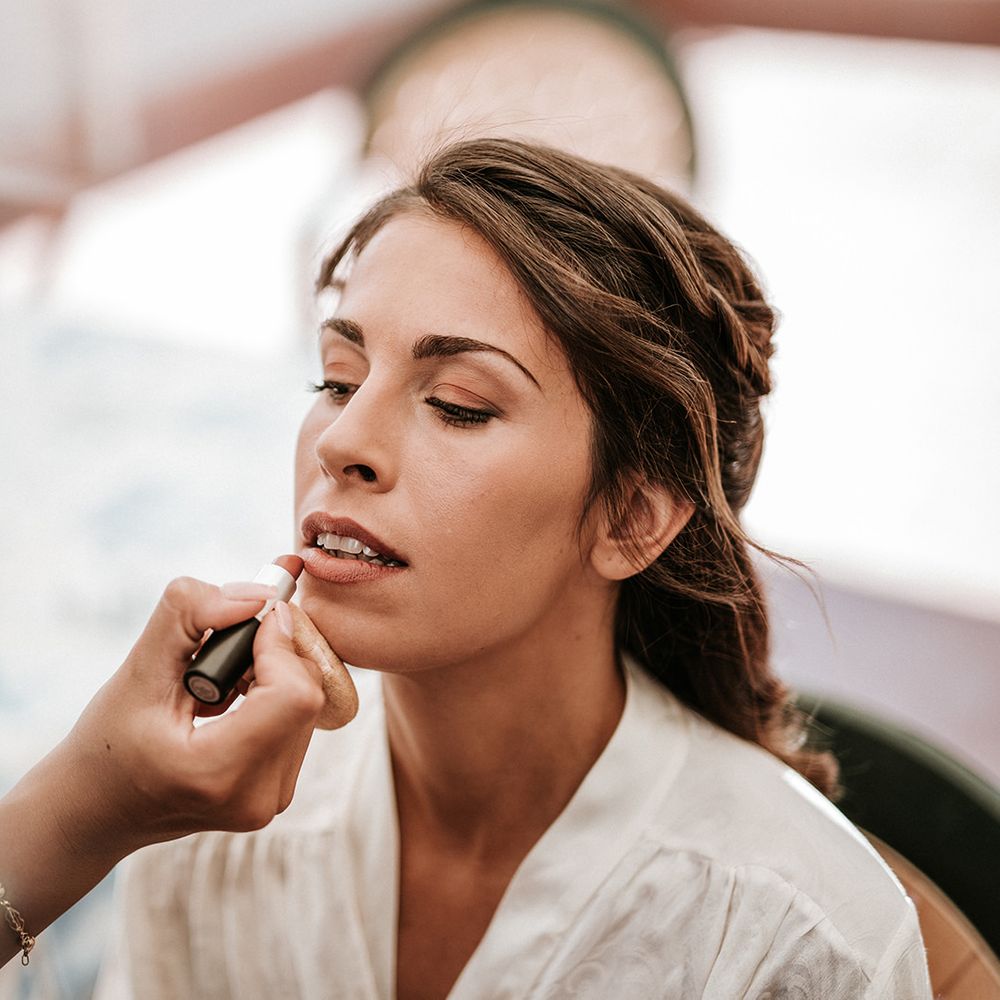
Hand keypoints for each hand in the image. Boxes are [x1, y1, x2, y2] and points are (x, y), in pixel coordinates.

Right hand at [0, 573, 339, 965]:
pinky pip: (301, 720)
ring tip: (220, 679)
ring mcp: (273, 799)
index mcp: (218, 774)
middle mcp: (258, 797)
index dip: (278, 641)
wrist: (98, 810)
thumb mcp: (136, 672)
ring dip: (275, 672)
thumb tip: (255, 595)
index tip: (246, 617)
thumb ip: (191, 617)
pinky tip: (233, 698)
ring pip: (309, 702)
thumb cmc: (108, 745)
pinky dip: (275, 694)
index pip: (294, 692)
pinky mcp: (279, 791)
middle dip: (274, 651)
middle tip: (226, 642)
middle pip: (307, 692)